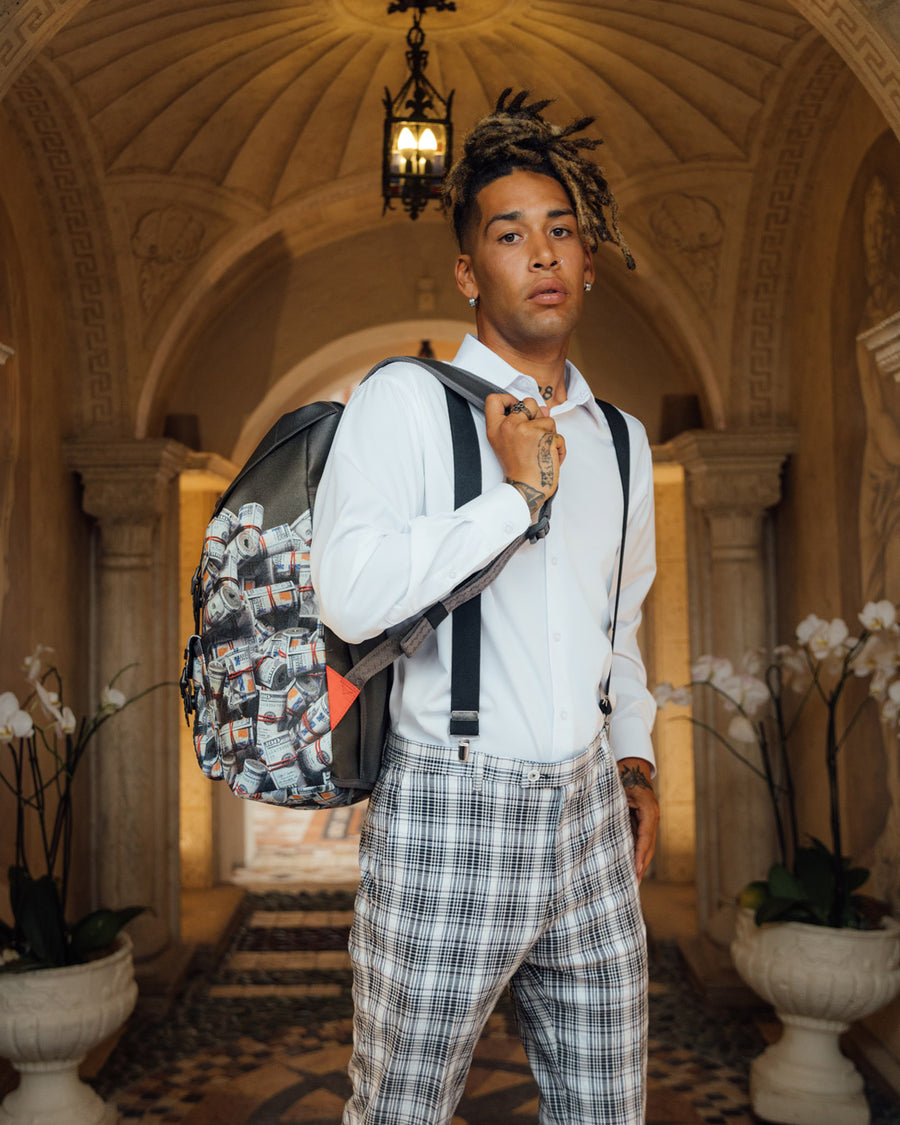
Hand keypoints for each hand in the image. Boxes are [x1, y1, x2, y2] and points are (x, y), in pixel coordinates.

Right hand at [485, 393, 565, 520]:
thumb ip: (523, 422)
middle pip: (528, 402)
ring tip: (540, 451)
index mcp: (496, 429)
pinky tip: (549, 458)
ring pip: (548, 419)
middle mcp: (510, 426)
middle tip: (532, 438)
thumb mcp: (509, 444)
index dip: (508, 399)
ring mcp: (528, 430)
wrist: (526, 490)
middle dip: (537, 416)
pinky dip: (558, 448)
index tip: (514, 408)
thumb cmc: (518, 470)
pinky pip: (558, 436)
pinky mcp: (546, 438)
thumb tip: (543, 408)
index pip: (494, 400)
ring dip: (549, 434)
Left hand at [617, 757, 658, 882]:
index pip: (645, 836)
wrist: (632, 766)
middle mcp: (652, 817)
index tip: (635, 870)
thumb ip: (610, 805)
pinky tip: (630, 868)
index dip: (640, 854)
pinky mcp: (644, 823)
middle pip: (649, 846)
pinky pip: (641, 842)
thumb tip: (596, 822)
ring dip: (640, 864)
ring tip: (632, 883)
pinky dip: (637, 855)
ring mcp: (650, 821)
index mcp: (648, 810)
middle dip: (641, 866)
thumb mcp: (616, 789)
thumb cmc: (622, 776)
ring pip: (647, 847)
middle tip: (633, 885)